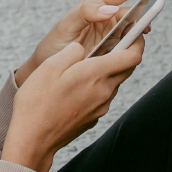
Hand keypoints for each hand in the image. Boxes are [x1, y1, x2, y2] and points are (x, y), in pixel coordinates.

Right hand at [1, 31, 144, 171]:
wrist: (33, 139)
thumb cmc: (38, 102)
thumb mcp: (50, 66)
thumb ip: (73, 51)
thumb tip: (82, 48)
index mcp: (96, 74)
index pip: (133, 55)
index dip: (138, 41)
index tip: (134, 32)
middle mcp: (105, 91)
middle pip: (127, 68)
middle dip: (125, 53)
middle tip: (113, 42)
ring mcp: (101, 106)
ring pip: (114, 82)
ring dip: (109, 71)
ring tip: (88, 65)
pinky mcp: (94, 117)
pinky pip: (103, 96)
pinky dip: (98, 86)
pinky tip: (78, 86)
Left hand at [17, 0, 150, 84]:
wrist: (48, 68)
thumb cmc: (55, 43)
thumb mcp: (67, 25)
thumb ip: (86, 13)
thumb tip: (110, 9)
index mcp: (97, 4)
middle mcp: (108, 17)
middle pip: (133, 13)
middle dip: (143, 16)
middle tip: (146, 26)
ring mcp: (113, 35)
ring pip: (133, 32)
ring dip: (137, 37)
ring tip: (134, 44)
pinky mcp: (114, 52)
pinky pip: (128, 49)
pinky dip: (131, 51)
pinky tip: (128, 56)